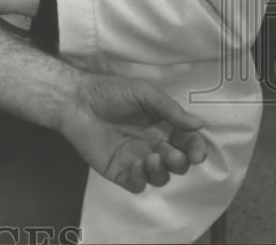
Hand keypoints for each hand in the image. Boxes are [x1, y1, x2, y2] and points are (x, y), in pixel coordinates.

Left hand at [59, 72, 208, 193]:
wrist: (77, 100)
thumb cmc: (110, 92)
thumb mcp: (144, 93)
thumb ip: (170, 110)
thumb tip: (199, 125)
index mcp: (162, 126)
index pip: (186, 143)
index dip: (195, 149)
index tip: (196, 153)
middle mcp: (153, 145)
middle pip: (176, 163)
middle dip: (180, 162)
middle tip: (171, 155)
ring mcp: (136, 159)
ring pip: (159, 176)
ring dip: (161, 172)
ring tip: (152, 158)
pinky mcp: (119, 170)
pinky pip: (137, 184)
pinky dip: (141, 180)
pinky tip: (137, 167)